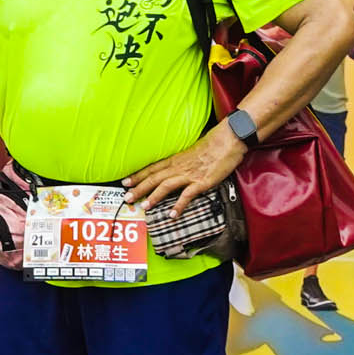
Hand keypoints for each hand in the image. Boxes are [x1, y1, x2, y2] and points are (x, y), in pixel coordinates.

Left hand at [125, 127, 247, 211]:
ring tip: (144, 207)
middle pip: (154, 178)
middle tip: (127, 198)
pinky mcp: (201, 182)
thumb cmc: (213, 145)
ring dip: (154, 197)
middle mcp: (178, 166)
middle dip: (139, 188)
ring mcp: (189, 174)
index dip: (137, 176)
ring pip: (166, 186)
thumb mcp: (192, 153)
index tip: (125, 182)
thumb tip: (175, 169)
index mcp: (175, 159)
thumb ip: (182, 162)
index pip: (152, 168)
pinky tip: (172, 214)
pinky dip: (179, 205)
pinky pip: (187, 195)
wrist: (228, 140)